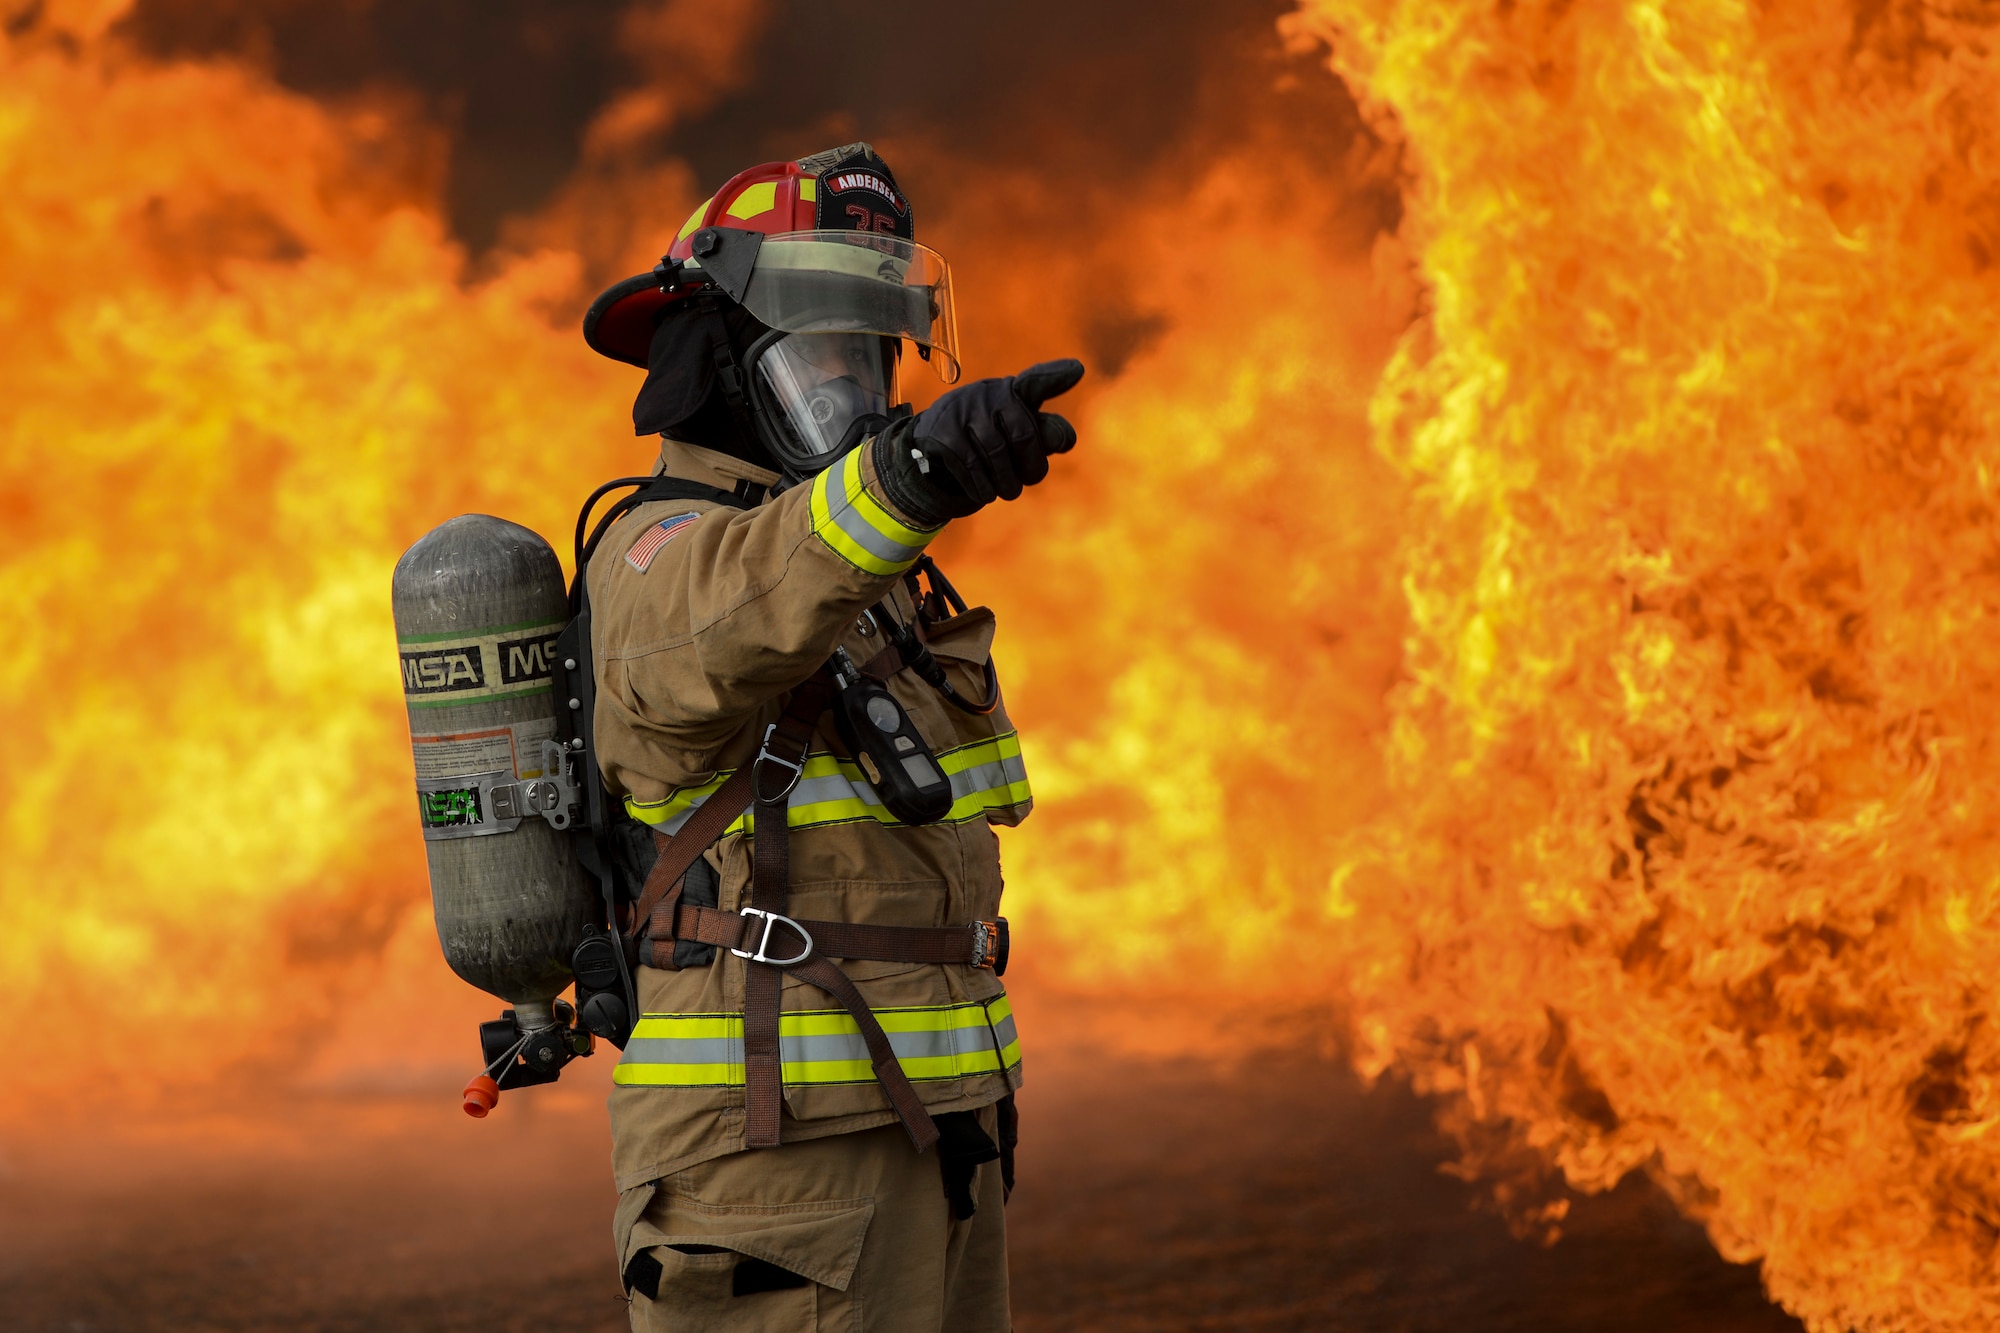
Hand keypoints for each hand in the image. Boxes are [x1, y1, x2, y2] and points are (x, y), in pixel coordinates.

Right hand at [873, 359, 1085, 522]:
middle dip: (1032, 467)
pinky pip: (972, 467)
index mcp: (1014, 391)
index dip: (1056, 376)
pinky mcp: (944, 434)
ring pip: (997, 454)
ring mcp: (964, 411)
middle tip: (1029, 479)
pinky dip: (984, 487)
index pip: (1036, 383)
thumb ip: (1046, 434)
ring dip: (1007, 483)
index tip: (1078, 370)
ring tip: (1008, 490)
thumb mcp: (1019, 431)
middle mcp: (989, 394)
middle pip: (1024, 436)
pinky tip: (986, 493)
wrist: (935, 440)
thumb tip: (1064, 439)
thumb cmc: (990, 434)